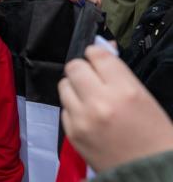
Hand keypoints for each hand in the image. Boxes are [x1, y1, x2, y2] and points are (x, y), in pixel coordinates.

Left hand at [58, 45, 172, 171]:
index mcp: (124, 90)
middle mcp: (99, 101)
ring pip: (64, 85)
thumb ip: (119, 74)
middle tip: (91, 76)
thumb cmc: (154, 136)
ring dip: (75, 87)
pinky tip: (87, 115)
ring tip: (89, 97)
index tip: (97, 57)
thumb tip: (102, 49)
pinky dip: (73, 108)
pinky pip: (64, 108)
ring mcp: (82, 118)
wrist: (151, 173)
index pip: (96, 54)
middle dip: (83, 69)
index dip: (96, 53)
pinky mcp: (72, 133)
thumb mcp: (143, 97)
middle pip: (74, 67)